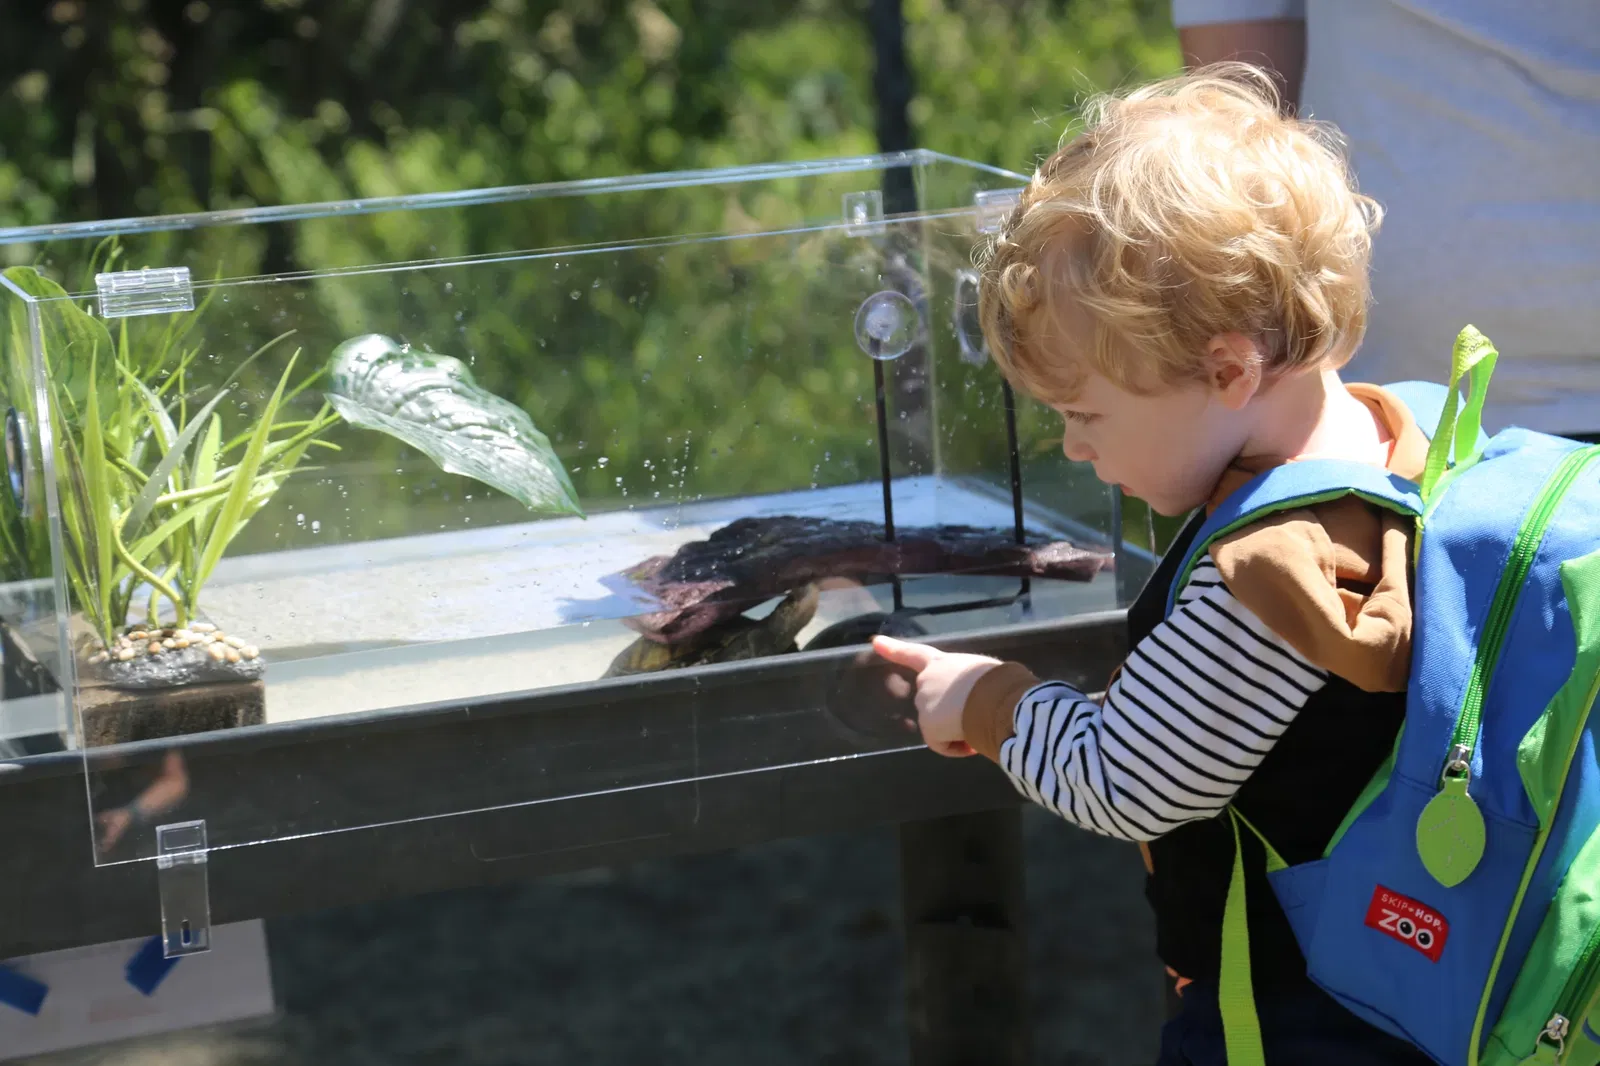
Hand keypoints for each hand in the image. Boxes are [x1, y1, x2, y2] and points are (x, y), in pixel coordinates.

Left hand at [871, 635, 1000, 756]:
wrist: (996, 698)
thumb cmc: (998, 681)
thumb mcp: (983, 673)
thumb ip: (970, 682)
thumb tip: (980, 702)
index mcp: (941, 662)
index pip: (915, 653)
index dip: (894, 649)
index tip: (875, 642)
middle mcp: (927, 680)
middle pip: (934, 702)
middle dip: (951, 712)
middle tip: (976, 716)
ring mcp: (924, 703)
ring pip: (940, 725)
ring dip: (956, 730)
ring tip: (979, 726)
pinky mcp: (927, 726)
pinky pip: (942, 744)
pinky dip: (956, 748)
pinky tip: (972, 742)